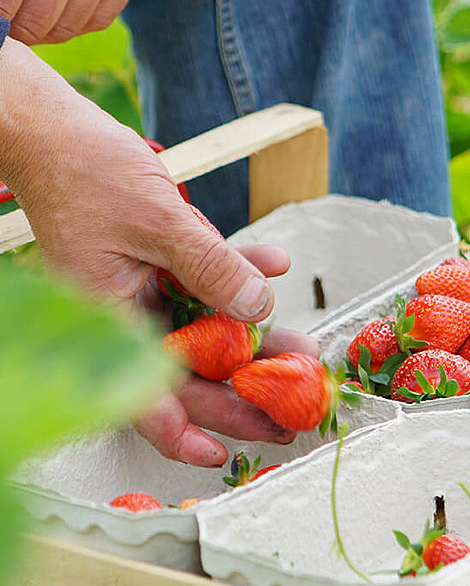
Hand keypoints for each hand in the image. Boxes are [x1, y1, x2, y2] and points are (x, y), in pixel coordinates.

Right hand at [1, 39, 317, 463]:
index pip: (145, 399)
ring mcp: (140, 292)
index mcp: (109, 320)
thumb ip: (213, 267)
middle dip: (243, 393)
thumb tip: (256, 309)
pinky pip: (202, 283)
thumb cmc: (83, 170)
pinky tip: (271, 266)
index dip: (185, 436)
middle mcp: (124, 316)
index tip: (226, 456)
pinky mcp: (154, 265)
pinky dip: (236, 275)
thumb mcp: (160, 222)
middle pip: (188, 373)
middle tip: (292, 412)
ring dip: (252, 338)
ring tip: (299, 350)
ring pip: (203, 331)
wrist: (56, 129)